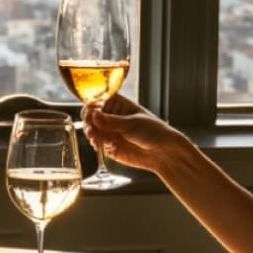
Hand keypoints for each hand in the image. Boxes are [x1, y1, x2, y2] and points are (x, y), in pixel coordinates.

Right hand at [79, 93, 193, 172]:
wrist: (163, 152)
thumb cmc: (153, 131)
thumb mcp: (132, 123)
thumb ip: (111, 121)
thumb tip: (93, 115)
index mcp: (117, 104)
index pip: (96, 101)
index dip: (90, 107)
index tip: (91, 114)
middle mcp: (110, 117)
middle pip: (90, 116)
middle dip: (88, 122)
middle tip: (92, 129)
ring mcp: (109, 131)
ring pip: (91, 130)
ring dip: (90, 133)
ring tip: (94, 137)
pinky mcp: (109, 145)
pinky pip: (96, 143)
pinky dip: (95, 144)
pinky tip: (100, 145)